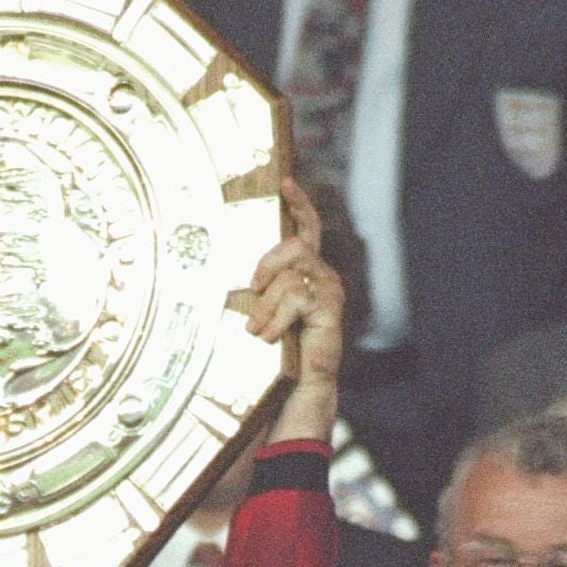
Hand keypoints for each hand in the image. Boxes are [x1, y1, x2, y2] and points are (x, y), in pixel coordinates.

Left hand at [243, 178, 344, 444]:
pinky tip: (270, 337)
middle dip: (267, 264)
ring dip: (266, 305)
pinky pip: (295, 296)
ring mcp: (329, 290)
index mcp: (307, 271)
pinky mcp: (330, 307)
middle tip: (252, 290)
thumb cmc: (275, 350)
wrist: (295, 386)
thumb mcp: (261, 309)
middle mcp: (323, 275)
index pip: (307, 228)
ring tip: (258, 330)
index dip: (299, 203)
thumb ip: (259, 287)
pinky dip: (275, 318)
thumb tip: (236, 275)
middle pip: (295, 244)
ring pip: (289, 274)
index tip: (286, 181)